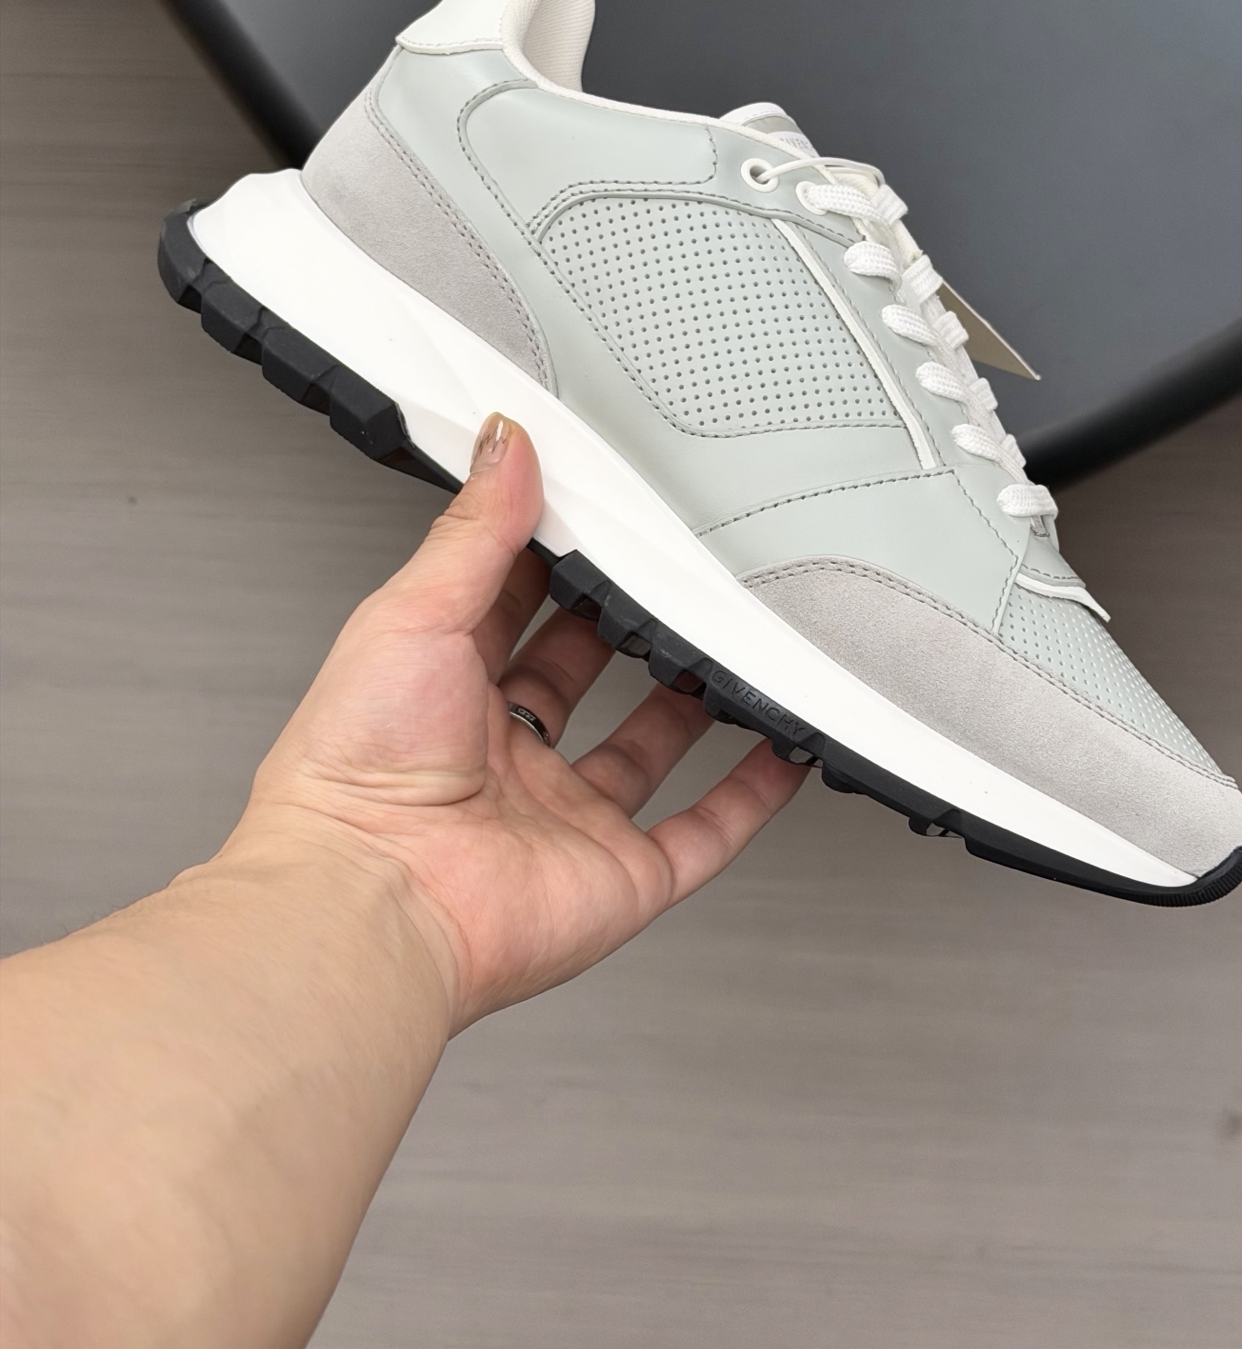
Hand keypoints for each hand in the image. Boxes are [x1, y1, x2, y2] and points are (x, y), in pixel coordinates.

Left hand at [239, 414, 807, 1031]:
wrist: (370, 904)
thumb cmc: (351, 776)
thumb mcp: (411, 614)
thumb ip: (473, 531)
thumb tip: (504, 444)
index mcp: (441, 692)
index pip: (512, 605)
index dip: (554, 558)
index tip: (599, 509)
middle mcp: (503, 759)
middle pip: (582, 675)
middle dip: (625, 621)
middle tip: (673, 565)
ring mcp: (565, 818)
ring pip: (649, 748)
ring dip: (693, 698)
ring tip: (734, 641)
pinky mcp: (619, 876)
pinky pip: (704, 832)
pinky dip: (753, 793)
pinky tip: (783, 749)